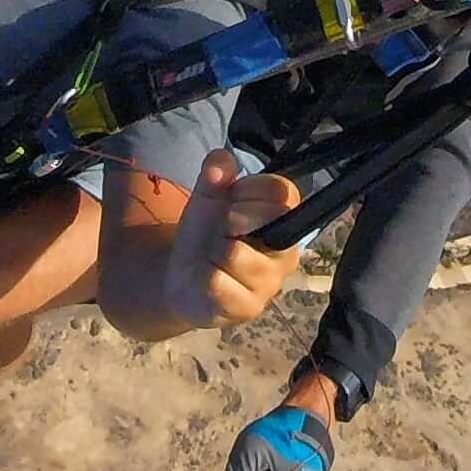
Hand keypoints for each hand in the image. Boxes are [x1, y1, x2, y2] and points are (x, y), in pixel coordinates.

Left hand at [167, 150, 305, 324]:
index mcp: (285, 220)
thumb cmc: (206, 234)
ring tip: (214, 257)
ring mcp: (270, 283)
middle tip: (221, 231)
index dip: (249, 190)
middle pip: (266, 218)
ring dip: (213, 250)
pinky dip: (204, 277)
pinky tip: (208, 280)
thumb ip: (215, 172)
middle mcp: (287, 253)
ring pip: (236, 251)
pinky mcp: (249, 308)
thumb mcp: (208, 196)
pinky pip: (219, 282)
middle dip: (230, 219)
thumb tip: (220, 162)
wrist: (183, 277)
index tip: (231, 199)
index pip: (282, 192)